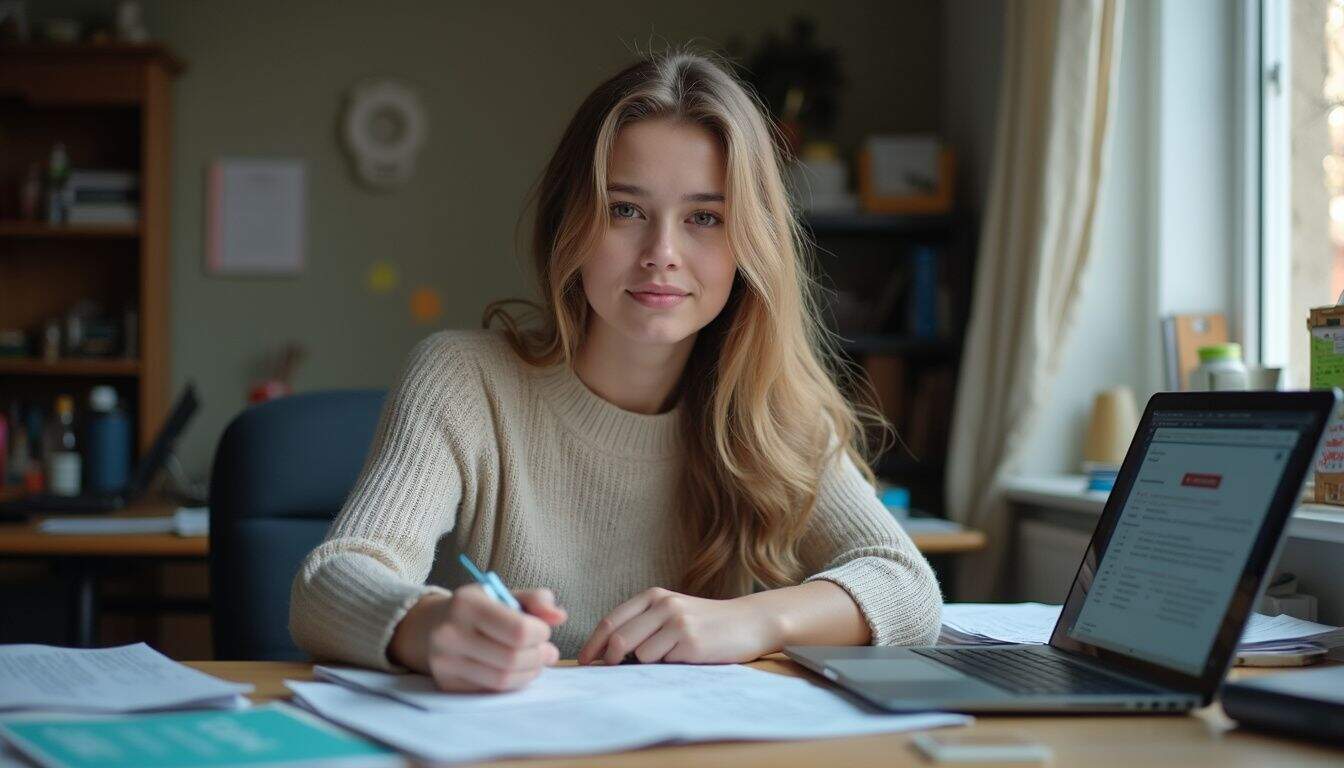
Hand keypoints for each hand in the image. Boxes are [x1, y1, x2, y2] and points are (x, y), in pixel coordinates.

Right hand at [390, 584, 566, 691]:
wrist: (432, 626)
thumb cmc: (479, 608)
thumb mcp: (505, 594)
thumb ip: (536, 600)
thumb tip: (560, 616)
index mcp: (467, 604)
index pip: (518, 630)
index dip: (541, 634)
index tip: (544, 630)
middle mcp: (450, 634)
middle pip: (512, 658)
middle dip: (539, 656)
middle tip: (547, 651)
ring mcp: (445, 662)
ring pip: (503, 679)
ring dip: (530, 672)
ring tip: (536, 661)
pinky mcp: (447, 684)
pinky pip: (491, 690)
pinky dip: (513, 683)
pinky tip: (517, 671)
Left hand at [577, 587, 780, 665]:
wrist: (749, 622)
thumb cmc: (706, 623)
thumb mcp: (672, 613)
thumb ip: (643, 625)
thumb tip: (607, 654)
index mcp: (654, 596)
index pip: (611, 620)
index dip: (593, 644)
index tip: (584, 662)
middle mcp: (663, 605)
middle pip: (618, 639)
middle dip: (609, 660)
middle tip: (609, 672)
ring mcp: (677, 623)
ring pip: (638, 655)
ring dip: (645, 665)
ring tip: (669, 658)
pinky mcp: (690, 642)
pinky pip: (661, 663)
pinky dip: (665, 667)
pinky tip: (684, 659)